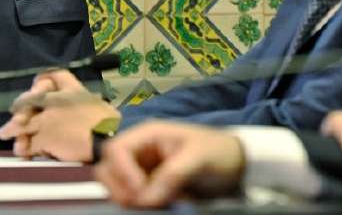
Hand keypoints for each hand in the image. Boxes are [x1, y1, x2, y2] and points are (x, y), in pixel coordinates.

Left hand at [0, 70, 117, 160]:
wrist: (107, 140)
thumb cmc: (108, 123)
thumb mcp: (99, 103)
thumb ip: (86, 102)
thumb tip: (85, 107)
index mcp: (72, 90)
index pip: (53, 76)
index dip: (41, 82)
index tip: (36, 89)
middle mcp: (56, 102)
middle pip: (30, 100)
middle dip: (21, 107)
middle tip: (14, 112)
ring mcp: (47, 120)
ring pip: (23, 123)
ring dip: (13, 128)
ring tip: (4, 133)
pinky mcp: (44, 139)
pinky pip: (29, 144)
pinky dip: (24, 149)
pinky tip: (21, 152)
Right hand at [94, 121, 244, 207]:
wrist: (235, 165)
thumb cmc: (218, 151)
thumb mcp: (199, 157)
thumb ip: (173, 173)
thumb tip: (146, 198)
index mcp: (148, 134)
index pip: (115, 149)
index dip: (121, 171)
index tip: (140, 190)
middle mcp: (139, 151)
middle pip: (106, 168)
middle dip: (118, 187)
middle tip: (141, 202)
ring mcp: (141, 170)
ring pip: (114, 185)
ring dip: (125, 197)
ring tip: (150, 205)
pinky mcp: (147, 187)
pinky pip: (129, 197)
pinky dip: (135, 204)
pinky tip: (154, 206)